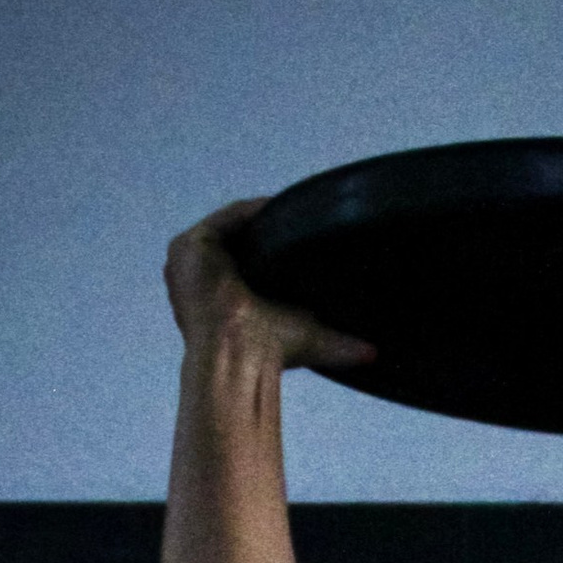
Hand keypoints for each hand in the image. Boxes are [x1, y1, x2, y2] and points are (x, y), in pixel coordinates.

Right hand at [163, 196, 375, 375]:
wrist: (238, 353)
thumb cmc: (264, 353)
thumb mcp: (305, 339)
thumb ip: (337, 344)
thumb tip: (374, 355)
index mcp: (216, 300)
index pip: (244, 265)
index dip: (270, 251)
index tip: (298, 240)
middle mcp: (197, 281)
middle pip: (237, 245)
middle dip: (265, 233)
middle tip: (298, 222)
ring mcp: (188, 263)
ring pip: (231, 230)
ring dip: (260, 220)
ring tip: (292, 212)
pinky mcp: (188, 247)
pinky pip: (225, 219)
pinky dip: (252, 212)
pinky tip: (278, 207)